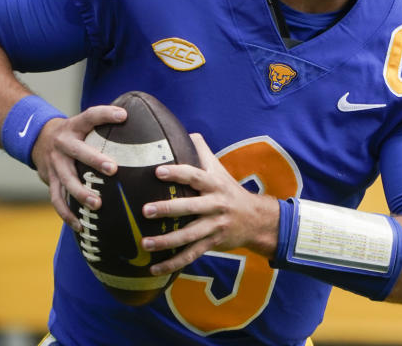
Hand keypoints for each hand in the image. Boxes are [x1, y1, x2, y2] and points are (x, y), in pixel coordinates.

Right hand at [31, 105, 125, 230]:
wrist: (37, 139)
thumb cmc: (74, 134)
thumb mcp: (83, 124)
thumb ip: (104, 125)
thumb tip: (140, 124)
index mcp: (74, 127)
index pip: (89, 116)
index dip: (105, 114)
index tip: (123, 116)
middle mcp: (62, 144)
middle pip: (77, 151)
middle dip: (94, 160)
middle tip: (113, 169)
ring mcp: (54, 164)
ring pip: (66, 180)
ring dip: (81, 193)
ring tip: (98, 205)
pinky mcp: (49, 180)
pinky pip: (57, 200)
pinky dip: (67, 214)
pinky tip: (81, 226)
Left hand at [139, 133, 279, 275]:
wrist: (257, 219)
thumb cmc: (229, 190)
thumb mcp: (219, 169)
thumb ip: (202, 151)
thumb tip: (186, 131)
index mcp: (214, 184)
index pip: (195, 176)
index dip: (178, 173)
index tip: (158, 171)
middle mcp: (215, 204)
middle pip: (191, 207)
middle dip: (168, 209)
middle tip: (146, 210)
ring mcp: (214, 226)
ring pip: (189, 236)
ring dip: (166, 241)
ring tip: (145, 243)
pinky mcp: (212, 244)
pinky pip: (191, 255)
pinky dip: (173, 264)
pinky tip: (154, 269)